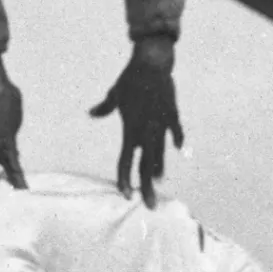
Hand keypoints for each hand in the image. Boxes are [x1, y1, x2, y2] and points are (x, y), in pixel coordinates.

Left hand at [88, 37, 182, 203]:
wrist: (151, 64)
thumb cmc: (130, 79)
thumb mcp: (115, 94)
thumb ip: (104, 108)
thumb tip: (91, 113)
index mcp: (130, 130)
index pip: (125, 161)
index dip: (124, 179)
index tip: (125, 195)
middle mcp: (146, 132)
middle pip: (145, 166)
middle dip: (146, 187)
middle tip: (151, 207)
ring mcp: (161, 125)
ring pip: (161, 153)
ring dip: (159, 169)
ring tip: (158, 184)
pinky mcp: (173, 115)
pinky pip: (176, 131)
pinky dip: (178, 139)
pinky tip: (182, 150)